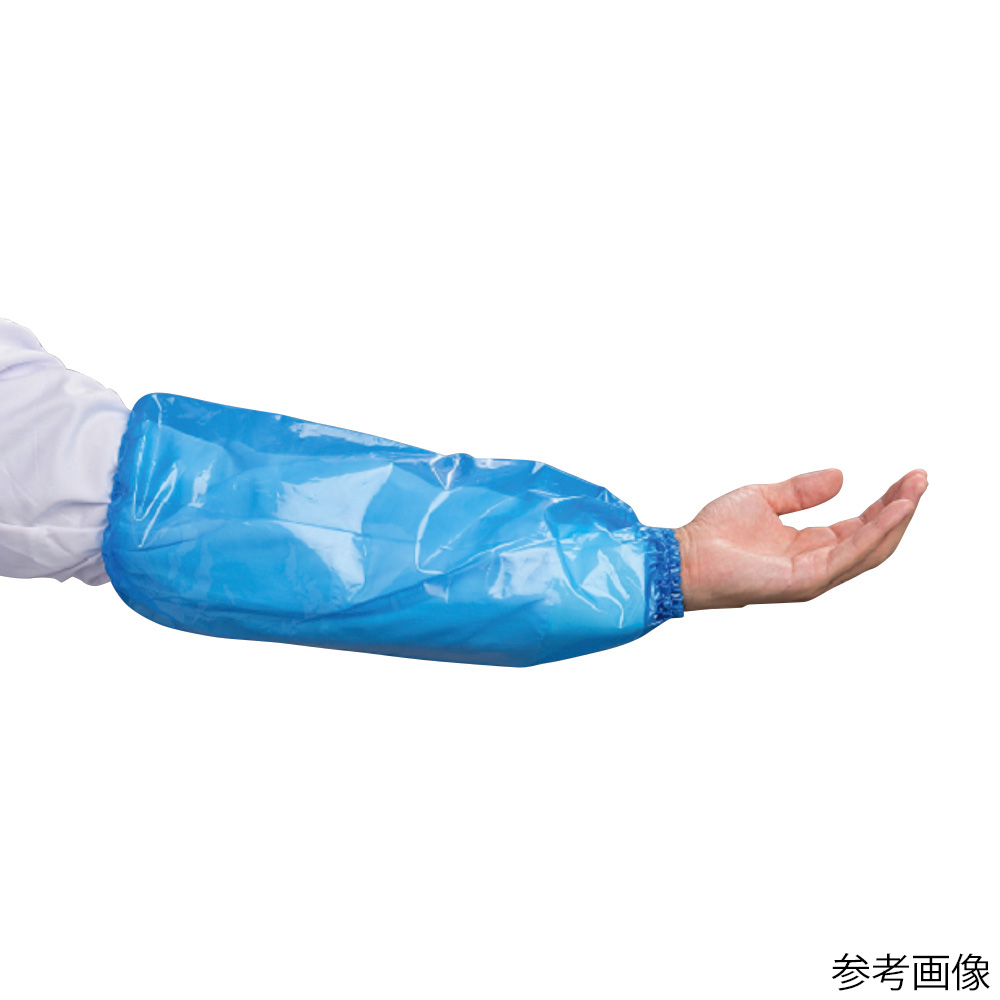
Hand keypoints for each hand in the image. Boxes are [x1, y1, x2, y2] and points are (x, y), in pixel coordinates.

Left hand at [673, 469, 927, 611]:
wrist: (685, 555)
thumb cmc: (716, 533)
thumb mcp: (764, 498)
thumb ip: (801, 491)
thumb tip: (841, 476)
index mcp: (811, 545)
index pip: (861, 525)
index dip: (887, 502)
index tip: (910, 477)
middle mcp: (819, 563)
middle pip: (874, 538)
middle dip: (901, 508)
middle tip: (923, 478)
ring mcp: (815, 576)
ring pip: (870, 549)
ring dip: (896, 518)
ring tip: (916, 489)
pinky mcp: (806, 581)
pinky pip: (850, 555)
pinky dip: (875, 532)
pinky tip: (894, 509)